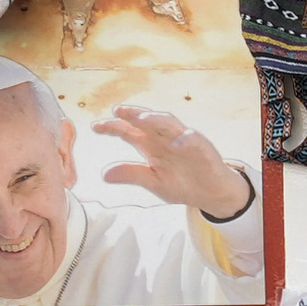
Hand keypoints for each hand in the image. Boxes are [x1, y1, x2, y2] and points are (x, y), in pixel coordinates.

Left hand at [101, 103, 253, 224]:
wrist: (211, 194)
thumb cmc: (183, 183)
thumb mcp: (153, 182)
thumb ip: (131, 174)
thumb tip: (103, 175)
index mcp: (151, 146)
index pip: (129, 132)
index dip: (113, 127)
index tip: (95, 127)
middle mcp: (165, 138)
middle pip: (146, 122)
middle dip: (132, 115)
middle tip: (116, 111)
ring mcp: (184, 140)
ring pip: (169, 123)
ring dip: (156, 120)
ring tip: (141, 119)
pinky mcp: (202, 147)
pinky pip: (193, 139)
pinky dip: (185, 139)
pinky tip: (176, 143)